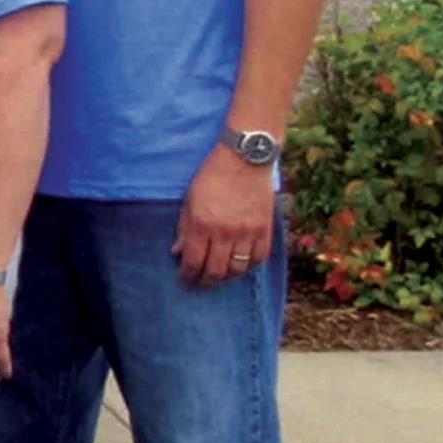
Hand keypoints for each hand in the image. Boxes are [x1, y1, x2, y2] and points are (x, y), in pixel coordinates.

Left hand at [175, 142, 275, 286]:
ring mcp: (247, 232)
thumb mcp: (189, 199)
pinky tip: (240, 262)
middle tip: (200, 283)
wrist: (244, 159)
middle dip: (205, 281)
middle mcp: (225, 232)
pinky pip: (258, 258)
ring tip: (219, 275)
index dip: (187, 275)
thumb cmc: (211, 176)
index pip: (193, 261)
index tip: (184, 279)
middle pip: (216, 271)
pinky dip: (249, 264)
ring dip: (226, 276)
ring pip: (238, 269)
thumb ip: (183, 228)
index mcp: (202, 224)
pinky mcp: (265, 229)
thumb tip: (177, 252)